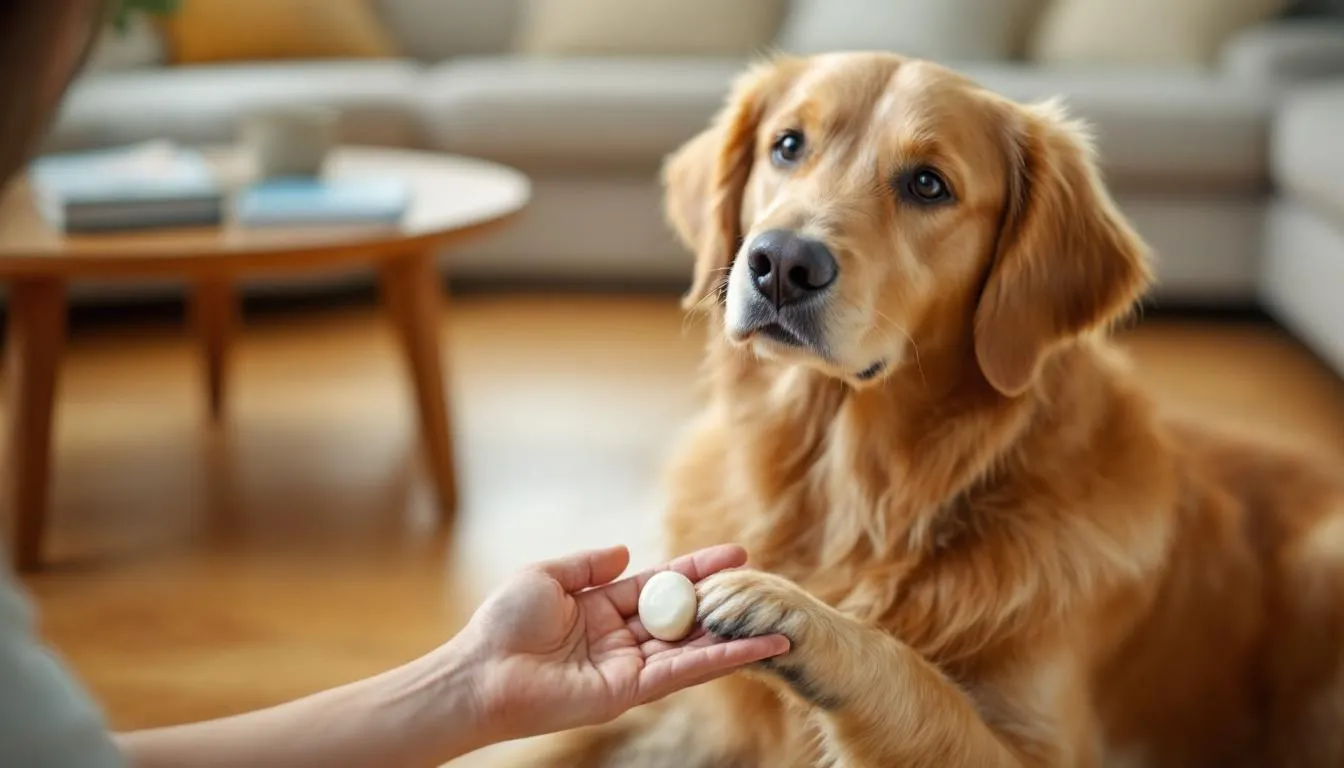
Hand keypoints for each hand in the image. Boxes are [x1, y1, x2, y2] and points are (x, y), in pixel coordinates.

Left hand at [452, 544, 788, 743]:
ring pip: (693, 646)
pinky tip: (752, 648)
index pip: (662, 585)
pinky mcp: (631, 691)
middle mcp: (622, 638)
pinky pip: (683, 671)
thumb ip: (589, 564)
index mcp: (602, 608)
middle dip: (724, 601)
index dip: (698, 569)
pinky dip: (720, 660)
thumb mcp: (547, 577)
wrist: (482, 673)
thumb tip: (625, 550)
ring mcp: (630, 666)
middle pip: (684, 616)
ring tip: (778, 624)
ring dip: (734, 637)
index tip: (735, 553)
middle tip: (765, 584)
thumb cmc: (502, 625)